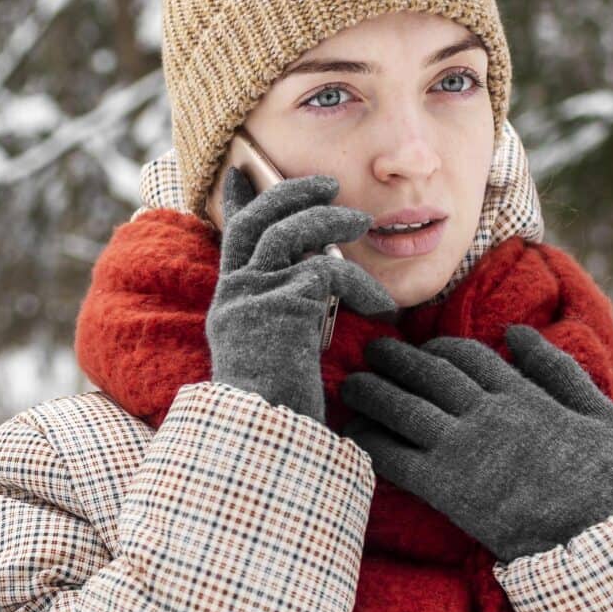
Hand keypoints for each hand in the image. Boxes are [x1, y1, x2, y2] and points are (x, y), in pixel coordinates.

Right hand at [206, 167, 398, 423]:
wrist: (267, 440)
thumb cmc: (281, 409)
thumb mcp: (276, 352)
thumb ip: (284, 313)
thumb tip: (315, 281)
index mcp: (231, 303)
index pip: (230, 238)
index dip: (239, 200)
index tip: (243, 171)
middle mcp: (234, 296)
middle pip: (255, 222)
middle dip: (289, 193)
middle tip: (325, 184)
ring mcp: (253, 299)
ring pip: (288, 234)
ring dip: (328, 220)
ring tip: (361, 220)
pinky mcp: (282, 308)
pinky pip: (326, 272)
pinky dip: (360, 283)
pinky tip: (382, 307)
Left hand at [336, 324, 612, 559]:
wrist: (592, 538)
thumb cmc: (601, 480)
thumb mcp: (596, 414)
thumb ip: (557, 369)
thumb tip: (517, 333)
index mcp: (520, 394)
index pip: (467, 356)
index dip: (438, 349)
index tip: (424, 351)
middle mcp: (486, 413)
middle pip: (427, 374)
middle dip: (395, 359)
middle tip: (372, 352)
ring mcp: (462, 449)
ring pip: (403, 408)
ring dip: (371, 392)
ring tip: (351, 385)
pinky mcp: (444, 486)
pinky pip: (394, 456)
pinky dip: (368, 442)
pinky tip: (353, 435)